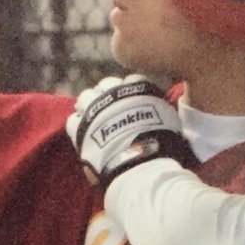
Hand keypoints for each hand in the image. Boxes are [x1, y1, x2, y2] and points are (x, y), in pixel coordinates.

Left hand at [66, 75, 186, 187]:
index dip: (131, 93)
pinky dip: (79, 126)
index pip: (133, 81)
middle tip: (111, 111)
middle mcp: (114, 91)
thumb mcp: (171, 122)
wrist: (141, 163)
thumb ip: (162, 111)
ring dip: (90, 107)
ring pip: (86, 97)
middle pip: (107, 85)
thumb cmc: (162, 145)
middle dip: (108, 96)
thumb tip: (160, 113)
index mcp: (139, 87)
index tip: (133, 103)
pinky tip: (85, 135)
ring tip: (94, 121)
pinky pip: (74, 120)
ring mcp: (94, 107)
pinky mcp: (81, 126)